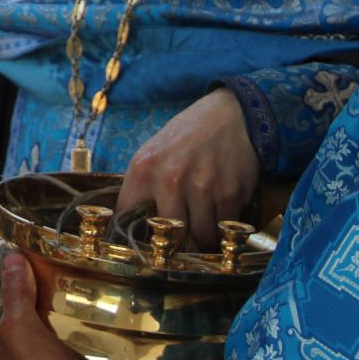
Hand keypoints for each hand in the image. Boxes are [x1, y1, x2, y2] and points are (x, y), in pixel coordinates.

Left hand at [115, 88, 258, 248]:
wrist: (230, 116)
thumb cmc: (188, 137)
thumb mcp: (153, 153)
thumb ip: (143, 187)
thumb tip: (136, 228)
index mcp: (143, 169)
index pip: (128, 217)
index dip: (136, 233)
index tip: (145, 240)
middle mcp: (170, 179)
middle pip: (169, 236)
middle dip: (177, 243)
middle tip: (182, 241)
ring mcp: (202, 187)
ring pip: (200, 237)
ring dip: (203, 237)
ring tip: (204, 223)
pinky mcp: (230, 193)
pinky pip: (225, 227)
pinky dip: (224, 225)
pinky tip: (222, 209)